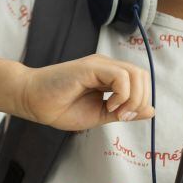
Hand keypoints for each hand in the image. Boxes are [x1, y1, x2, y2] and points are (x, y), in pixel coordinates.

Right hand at [16, 53, 154, 130]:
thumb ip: (123, 111)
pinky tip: (108, 104)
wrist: (32, 101)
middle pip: (142, 76)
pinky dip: (122, 94)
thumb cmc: (58, 107)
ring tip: (114, 111)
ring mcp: (98, 65)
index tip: (123, 117)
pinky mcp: (89, 68)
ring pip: (136, 74)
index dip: (140, 101)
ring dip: (132, 98)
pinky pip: (121, 76)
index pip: (140, 82)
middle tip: (121, 116)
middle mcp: (106, 67)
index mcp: (108, 77)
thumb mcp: (98, 114)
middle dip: (140, 100)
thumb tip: (150, 111)